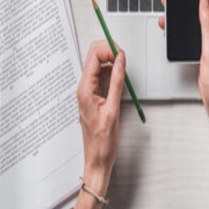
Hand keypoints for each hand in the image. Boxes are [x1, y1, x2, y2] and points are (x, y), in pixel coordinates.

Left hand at [76, 40, 125, 195]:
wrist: (97, 158)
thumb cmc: (102, 141)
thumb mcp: (114, 109)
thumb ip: (117, 82)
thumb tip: (120, 62)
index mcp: (85, 90)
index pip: (94, 56)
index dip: (109, 50)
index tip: (122, 54)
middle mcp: (84, 88)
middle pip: (94, 56)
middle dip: (109, 51)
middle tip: (124, 57)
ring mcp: (88, 91)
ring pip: (98, 65)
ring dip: (111, 61)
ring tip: (124, 68)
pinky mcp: (94, 95)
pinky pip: (102, 76)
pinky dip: (112, 72)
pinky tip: (120, 79)